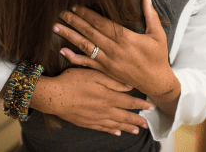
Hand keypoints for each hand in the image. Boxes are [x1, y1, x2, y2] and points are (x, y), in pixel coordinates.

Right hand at [30, 68, 153, 135]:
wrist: (54, 96)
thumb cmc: (72, 81)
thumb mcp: (94, 74)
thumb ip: (112, 80)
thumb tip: (129, 86)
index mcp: (108, 96)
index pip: (129, 101)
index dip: (141, 105)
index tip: (151, 107)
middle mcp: (104, 109)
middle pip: (125, 116)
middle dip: (137, 119)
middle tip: (147, 123)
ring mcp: (95, 117)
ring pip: (116, 124)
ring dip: (128, 127)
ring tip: (137, 130)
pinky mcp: (86, 122)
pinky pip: (103, 128)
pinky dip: (112, 130)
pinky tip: (117, 132)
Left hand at [54, 0, 177, 97]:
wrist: (156, 82)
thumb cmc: (158, 57)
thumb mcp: (158, 35)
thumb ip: (151, 15)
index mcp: (126, 38)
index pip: (102, 23)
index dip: (87, 14)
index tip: (75, 5)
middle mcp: (114, 49)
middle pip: (89, 32)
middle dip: (74, 21)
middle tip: (60, 11)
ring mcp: (108, 61)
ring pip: (85, 46)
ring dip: (69, 35)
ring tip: (56, 27)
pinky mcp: (105, 70)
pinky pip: (87, 63)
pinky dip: (73, 57)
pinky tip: (62, 51)